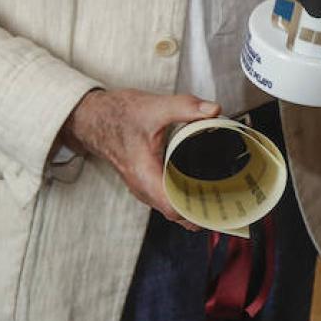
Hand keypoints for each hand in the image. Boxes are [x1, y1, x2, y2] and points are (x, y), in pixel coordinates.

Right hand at [60, 88, 220, 228]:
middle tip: (228, 200)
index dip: (197, 213)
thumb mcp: (155, 107)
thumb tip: (214, 110)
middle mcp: (142, 187)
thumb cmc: (117, 115)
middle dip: (202, 211)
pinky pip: (166, 197)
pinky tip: (199, 185)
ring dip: (192, 204)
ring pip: (171, 207)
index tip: (218, 208)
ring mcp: (142, 186)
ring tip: (219, 194)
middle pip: (176, 213)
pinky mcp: (144, 180)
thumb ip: (186, 107)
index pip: (174, 209)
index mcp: (145, 176)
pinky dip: (182, 196)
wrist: (92, 116)